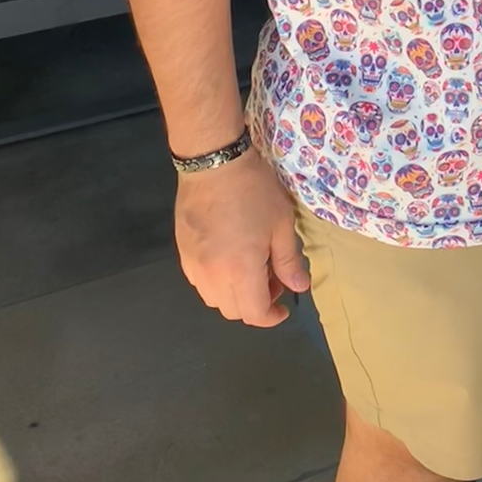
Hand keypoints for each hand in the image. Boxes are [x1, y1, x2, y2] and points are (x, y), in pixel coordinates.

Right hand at [175, 149, 309, 326]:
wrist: (214, 164)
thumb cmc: (253, 191)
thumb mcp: (281, 224)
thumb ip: (289, 261)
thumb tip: (299, 287)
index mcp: (240, 271)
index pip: (254, 314)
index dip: (271, 317)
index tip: (285, 307)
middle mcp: (212, 277)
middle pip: (233, 311)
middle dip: (256, 304)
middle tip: (273, 278)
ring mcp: (193, 267)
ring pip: (215, 299)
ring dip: (236, 294)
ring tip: (252, 267)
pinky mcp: (183, 255)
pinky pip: (201, 282)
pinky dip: (218, 282)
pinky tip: (231, 258)